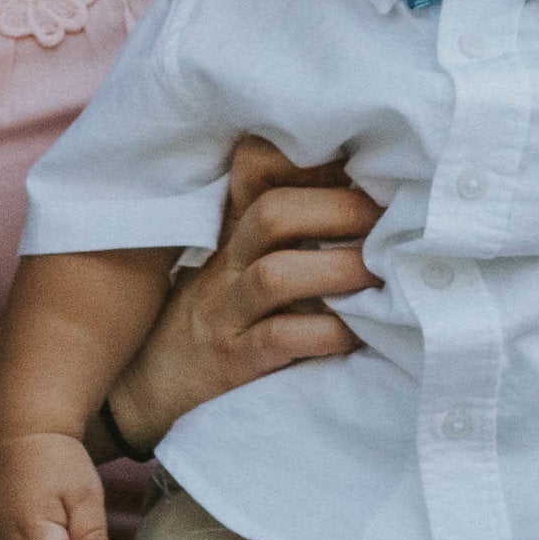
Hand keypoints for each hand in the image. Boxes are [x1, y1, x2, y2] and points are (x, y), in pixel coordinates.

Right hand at [105, 138, 372, 452]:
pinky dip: (326, 333)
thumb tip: (370, 194)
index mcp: (233, 230)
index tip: (362, 155)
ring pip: (274, 275)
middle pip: (271, 213)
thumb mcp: (239, 259)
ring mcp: (226, 313)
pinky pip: (278, 339)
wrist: (150, 385)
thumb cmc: (218, 314)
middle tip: (387, 220)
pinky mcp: (234, 362)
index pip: (254, 167)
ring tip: (378, 275)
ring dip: (336, 269)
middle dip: (337, 209)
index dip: (306, 154)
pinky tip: (357, 333)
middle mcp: (227, 264)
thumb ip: (286, 227)